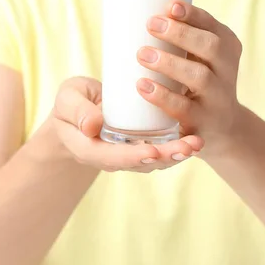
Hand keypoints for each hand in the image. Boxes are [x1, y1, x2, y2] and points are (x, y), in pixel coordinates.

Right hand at [52, 77, 203, 172]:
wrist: (77, 112)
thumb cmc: (71, 104)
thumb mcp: (66, 101)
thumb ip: (77, 111)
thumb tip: (93, 125)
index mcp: (91, 149)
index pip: (112, 158)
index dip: (133, 156)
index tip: (151, 151)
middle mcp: (114, 156)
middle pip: (141, 163)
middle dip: (165, 157)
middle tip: (187, 148)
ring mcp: (130, 152)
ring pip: (155, 159)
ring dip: (177, 153)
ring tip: (197, 143)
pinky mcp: (142, 143)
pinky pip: (161, 147)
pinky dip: (178, 144)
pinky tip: (197, 136)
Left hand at [137, 0, 242, 155]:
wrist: (222, 128)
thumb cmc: (199, 82)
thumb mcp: (200, 57)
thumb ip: (181, 37)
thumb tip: (140, 8)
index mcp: (227, 47)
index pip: (213, 26)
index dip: (194, 15)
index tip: (171, 6)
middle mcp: (227, 70)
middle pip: (212, 47)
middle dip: (181, 34)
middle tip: (151, 24)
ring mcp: (217, 98)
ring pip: (200, 77)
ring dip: (170, 63)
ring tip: (142, 54)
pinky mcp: (203, 122)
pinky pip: (184, 108)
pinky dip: (163, 96)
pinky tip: (143, 86)